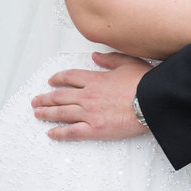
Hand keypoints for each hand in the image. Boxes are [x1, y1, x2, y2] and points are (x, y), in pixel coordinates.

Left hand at [31, 52, 150, 140]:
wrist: (153, 102)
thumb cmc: (145, 83)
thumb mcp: (129, 63)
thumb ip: (110, 59)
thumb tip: (95, 57)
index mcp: (95, 79)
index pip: (70, 77)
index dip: (58, 79)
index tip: (51, 81)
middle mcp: (88, 96)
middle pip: (60, 96)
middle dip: (45, 98)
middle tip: (36, 100)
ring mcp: (89, 113)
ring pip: (61, 113)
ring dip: (47, 113)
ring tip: (38, 113)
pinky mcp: (95, 129)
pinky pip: (72, 132)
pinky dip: (59, 133)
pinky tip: (51, 133)